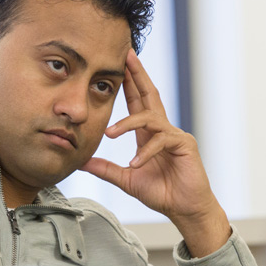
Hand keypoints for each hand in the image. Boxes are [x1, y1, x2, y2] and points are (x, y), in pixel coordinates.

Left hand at [81, 50, 230, 256]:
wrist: (185, 209)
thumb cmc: (161, 193)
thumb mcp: (126, 179)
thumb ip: (106, 169)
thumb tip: (81, 162)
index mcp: (149, 133)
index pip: (137, 101)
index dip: (129, 82)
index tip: (118, 64)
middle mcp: (162, 129)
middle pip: (149, 94)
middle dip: (137, 75)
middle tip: (126, 55)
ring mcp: (175, 135)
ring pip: (150, 118)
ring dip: (127, 123)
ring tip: (110, 134)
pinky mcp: (184, 144)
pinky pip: (161, 141)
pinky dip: (146, 152)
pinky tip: (135, 164)